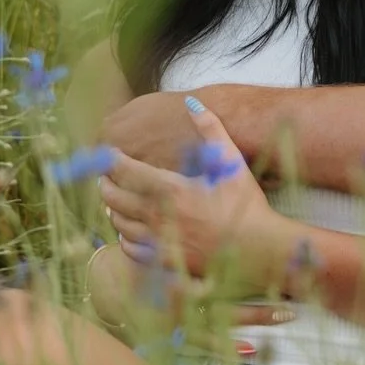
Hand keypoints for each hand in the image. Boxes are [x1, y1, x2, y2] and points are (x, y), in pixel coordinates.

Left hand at [98, 102, 277, 285]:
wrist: (258, 250)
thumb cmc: (246, 204)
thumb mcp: (231, 162)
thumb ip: (211, 129)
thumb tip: (193, 102)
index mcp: (170, 189)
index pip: (125, 171)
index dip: (111, 160)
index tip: (108, 154)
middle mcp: (157, 216)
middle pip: (114, 197)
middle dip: (107, 183)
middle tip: (107, 175)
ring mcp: (158, 242)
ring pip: (119, 223)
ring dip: (113, 209)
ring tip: (115, 200)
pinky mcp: (164, 262)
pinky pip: (131, 249)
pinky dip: (125, 236)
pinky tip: (129, 230)